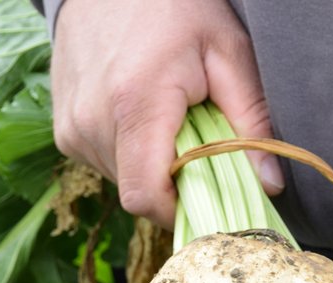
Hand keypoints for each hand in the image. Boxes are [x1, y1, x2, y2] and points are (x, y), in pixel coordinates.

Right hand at [49, 0, 282, 227]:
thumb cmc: (174, 7)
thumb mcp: (227, 51)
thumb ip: (251, 120)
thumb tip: (270, 185)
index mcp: (134, 104)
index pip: (147, 197)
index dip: (181, 211)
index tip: (211, 199)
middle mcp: (91, 124)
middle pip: (139, 193)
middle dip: (175, 182)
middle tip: (196, 140)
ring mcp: (71, 130)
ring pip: (124, 181)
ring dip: (153, 165)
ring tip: (168, 118)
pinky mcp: (63, 133)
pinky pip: (106, 164)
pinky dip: (131, 151)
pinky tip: (140, 111)